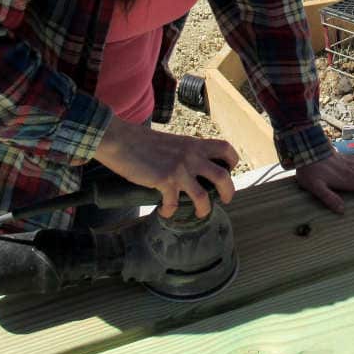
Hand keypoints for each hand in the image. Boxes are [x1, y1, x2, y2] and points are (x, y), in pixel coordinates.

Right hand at [93, 119, 237, 217]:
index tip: (228, 170)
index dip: (232, 161)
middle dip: (228, 191)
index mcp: (194, 144)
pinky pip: (173, 203)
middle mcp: (191, 156)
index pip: (225, 149)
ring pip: (203, 195)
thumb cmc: (141, 141)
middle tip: (225, 199)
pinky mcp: (164, 181)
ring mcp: (179, 169)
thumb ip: (184, 152)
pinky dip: (169, 211)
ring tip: (201, 213)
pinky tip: (164, 212)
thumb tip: (190, 166)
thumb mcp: (171, 142)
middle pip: (223, 176)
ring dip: (204, 209)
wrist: (121, 140)